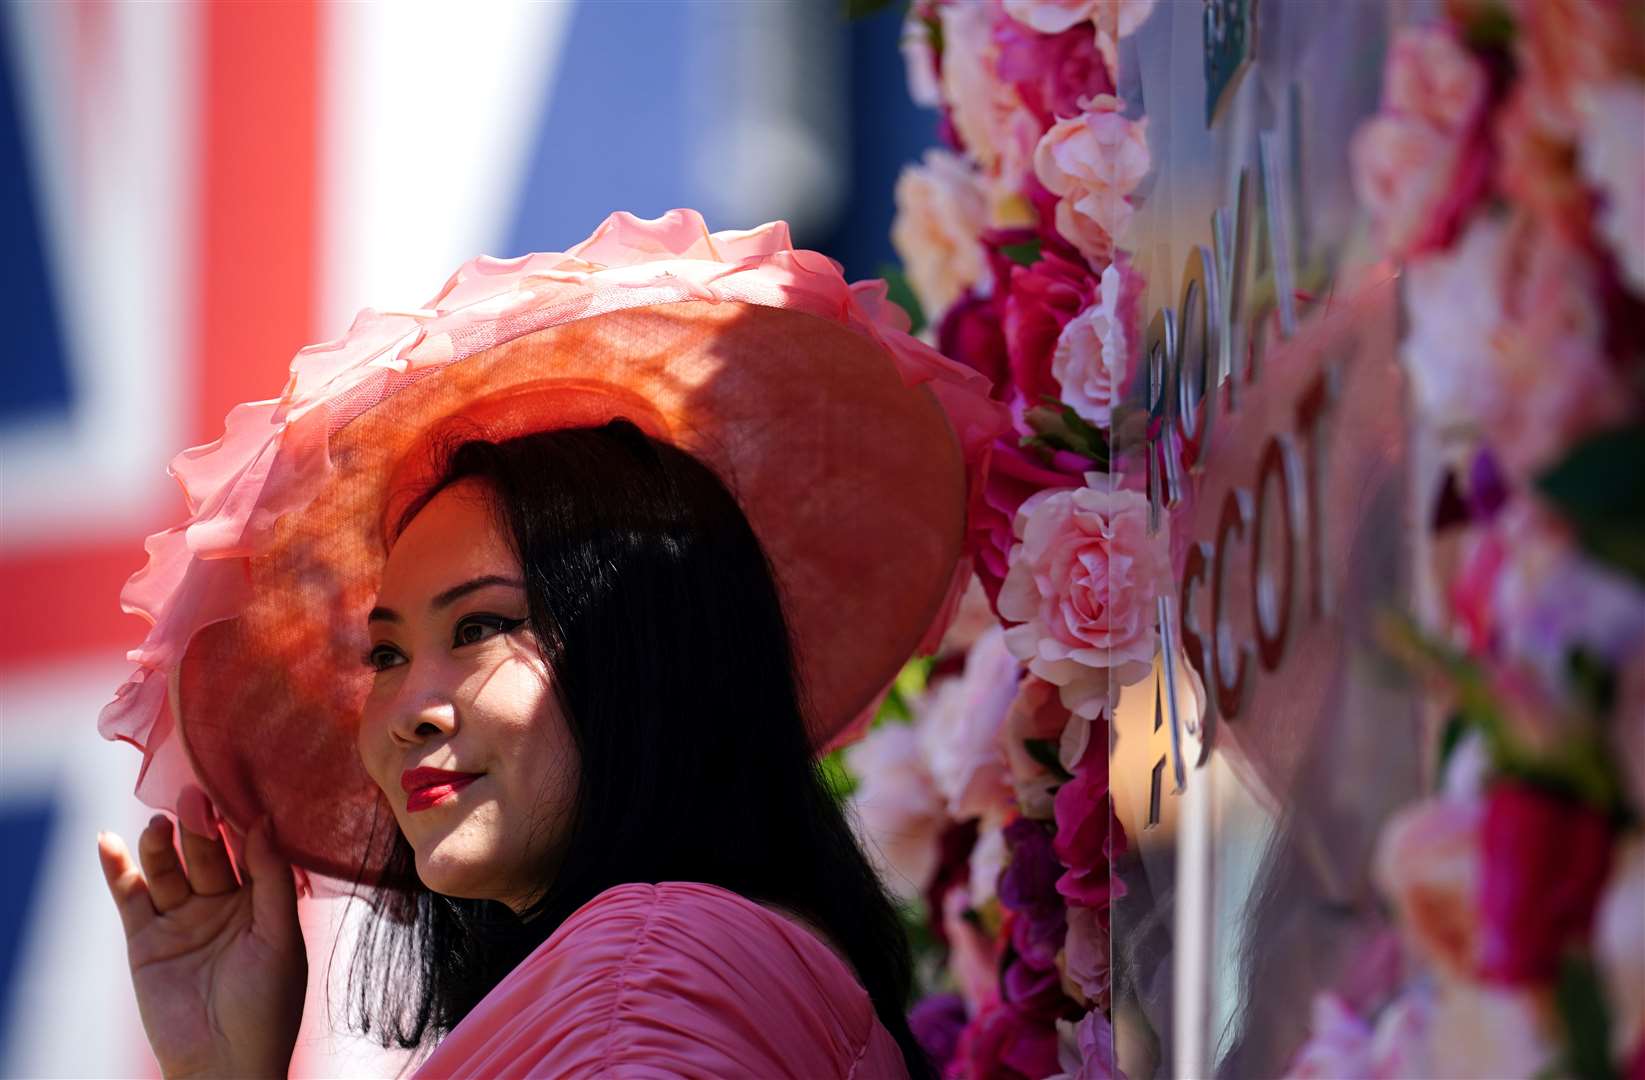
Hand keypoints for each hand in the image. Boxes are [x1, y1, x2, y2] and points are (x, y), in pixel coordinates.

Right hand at [98, 812, 306, 1079]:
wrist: (224, 1064)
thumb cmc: (268, 1005)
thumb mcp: (280, 936)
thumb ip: (272, 879)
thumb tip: (263, 821)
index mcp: (261, 900)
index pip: (249, 849)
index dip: (241, 820)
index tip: (236, 785)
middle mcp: (221, 903)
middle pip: (206, 854)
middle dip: (200, 827)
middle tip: (194, 797)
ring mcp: (181, 919)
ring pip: (168, 869)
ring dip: (162, 843)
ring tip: (160, 823)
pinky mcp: (146, 939)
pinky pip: (130, 895)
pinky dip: (117, 867)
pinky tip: (107, 840)